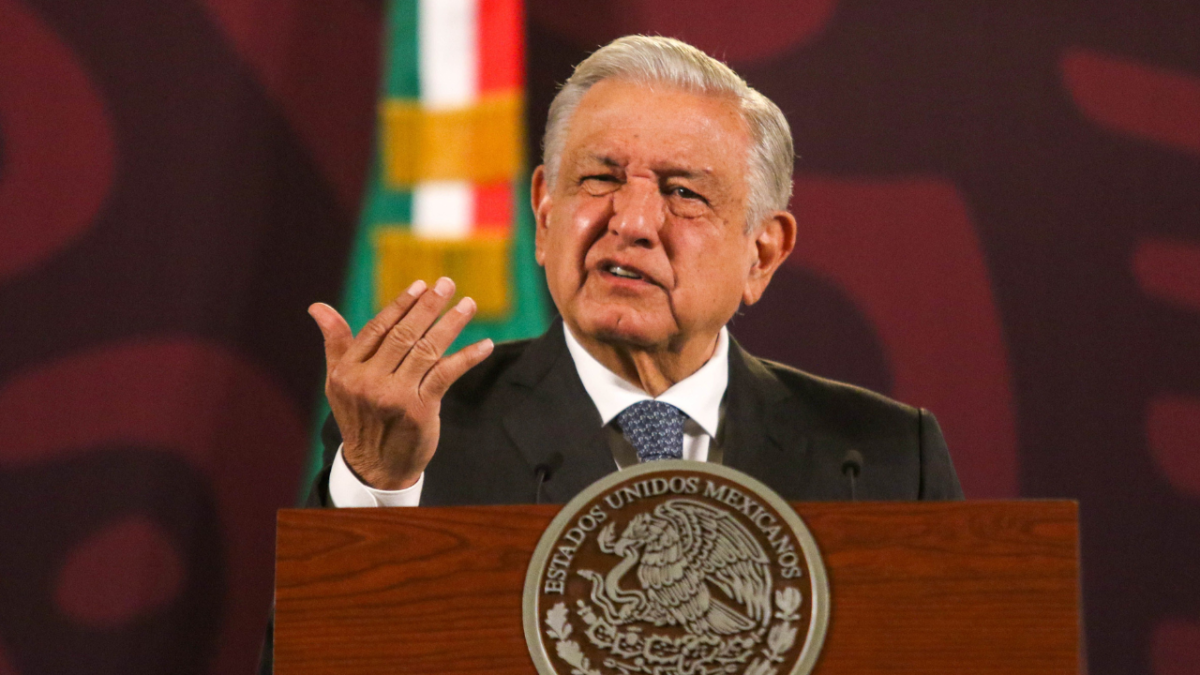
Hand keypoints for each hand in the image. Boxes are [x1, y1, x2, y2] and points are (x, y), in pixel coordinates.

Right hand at [308, 277, 494, 489]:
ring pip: (427, 350)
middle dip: (428, 306)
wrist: (376, 466)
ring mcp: (395, 396)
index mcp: (348, 371)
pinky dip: (467, 357)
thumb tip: (317, 306)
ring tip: (468, 304)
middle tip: (447, 284)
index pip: (377, 328)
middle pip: (404, 334)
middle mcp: (369, 382)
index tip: (421, 285)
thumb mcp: (339, 382)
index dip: (401, 305)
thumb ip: (336, 343)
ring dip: (451, 325)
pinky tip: (485, 345)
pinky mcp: (420, 409)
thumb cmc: (360, 417)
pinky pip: (447, 374)